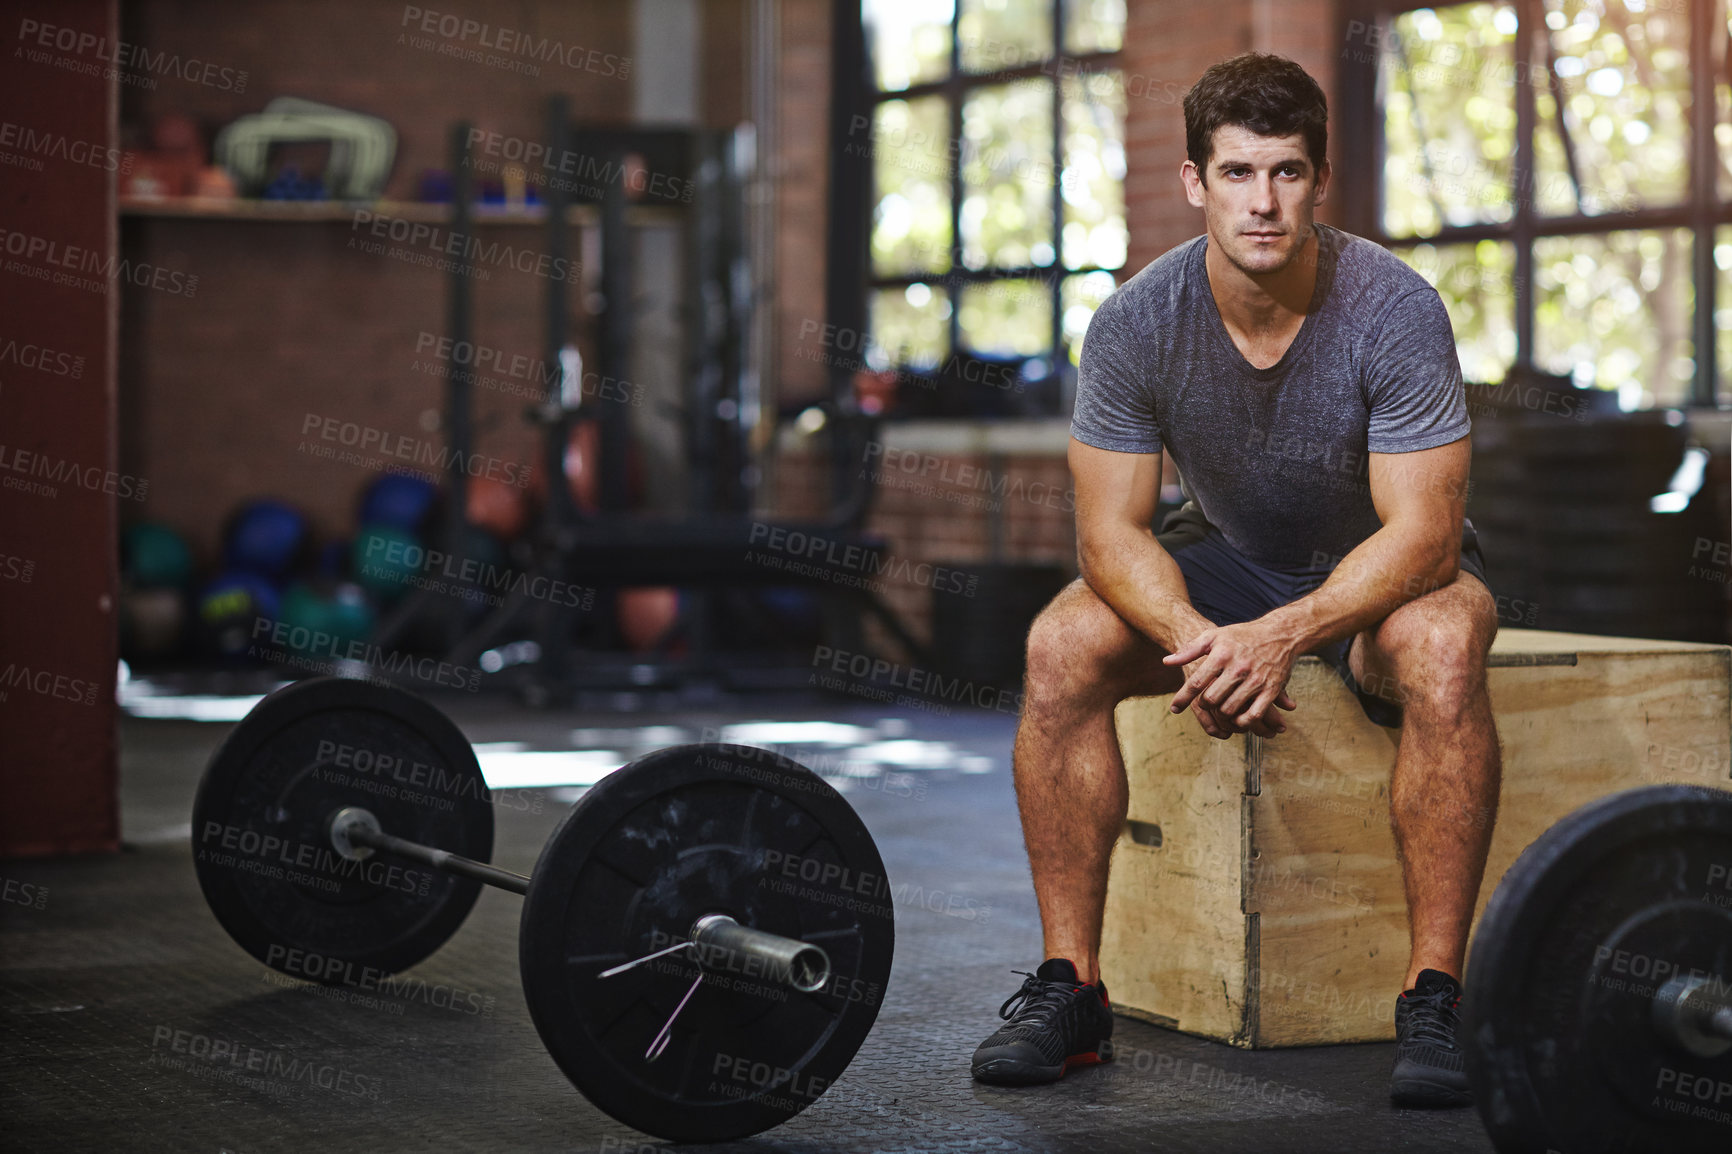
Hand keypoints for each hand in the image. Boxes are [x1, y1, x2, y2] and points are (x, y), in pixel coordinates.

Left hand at [1164, 623, 1298, 738]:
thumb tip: (1167, 662)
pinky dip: (1243, 722)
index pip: (1196, 682)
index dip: (1183, 698)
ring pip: (1230, 709)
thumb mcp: (1214, 636)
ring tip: (1220, 711)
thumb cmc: (1242, 636)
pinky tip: (1238, 720)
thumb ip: (1190, 650)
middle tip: (1205, 704)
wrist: (1280, 633)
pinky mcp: (1272, 689)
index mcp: (1222, 655)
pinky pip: (1253, 715)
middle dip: (1205, 705)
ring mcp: (1256, 680)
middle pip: (1212, 699)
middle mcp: (1238, 668)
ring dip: (1222, 715)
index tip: (1174, 708)